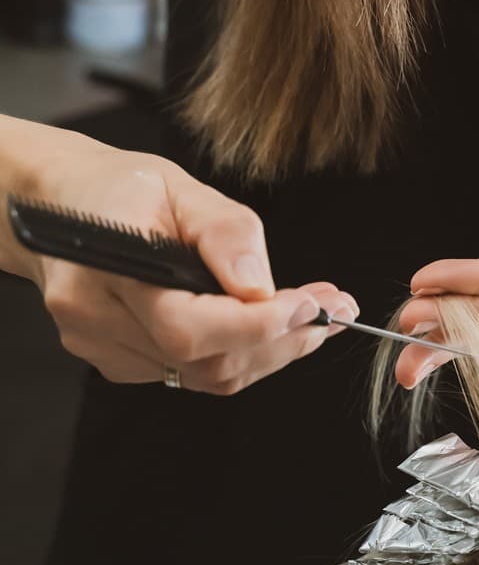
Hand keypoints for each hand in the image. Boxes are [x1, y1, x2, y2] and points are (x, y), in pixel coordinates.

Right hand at [20, 142, 356, 393]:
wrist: (64, 206)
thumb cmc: (120, 189)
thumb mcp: (179, 187)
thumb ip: (224, 234)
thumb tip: (261, 291)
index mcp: (108, 265)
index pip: (188, 325)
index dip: (258, 326)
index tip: (313, 305)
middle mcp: (96, 316)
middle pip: (204, 362)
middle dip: (281, 342)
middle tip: (330, 313)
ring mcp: (102, 346)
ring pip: (204, 377)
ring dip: (269, 353)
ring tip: (311, 321)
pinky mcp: (115, 361)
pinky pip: (191, 376)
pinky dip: (240, 357)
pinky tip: (266, 331)